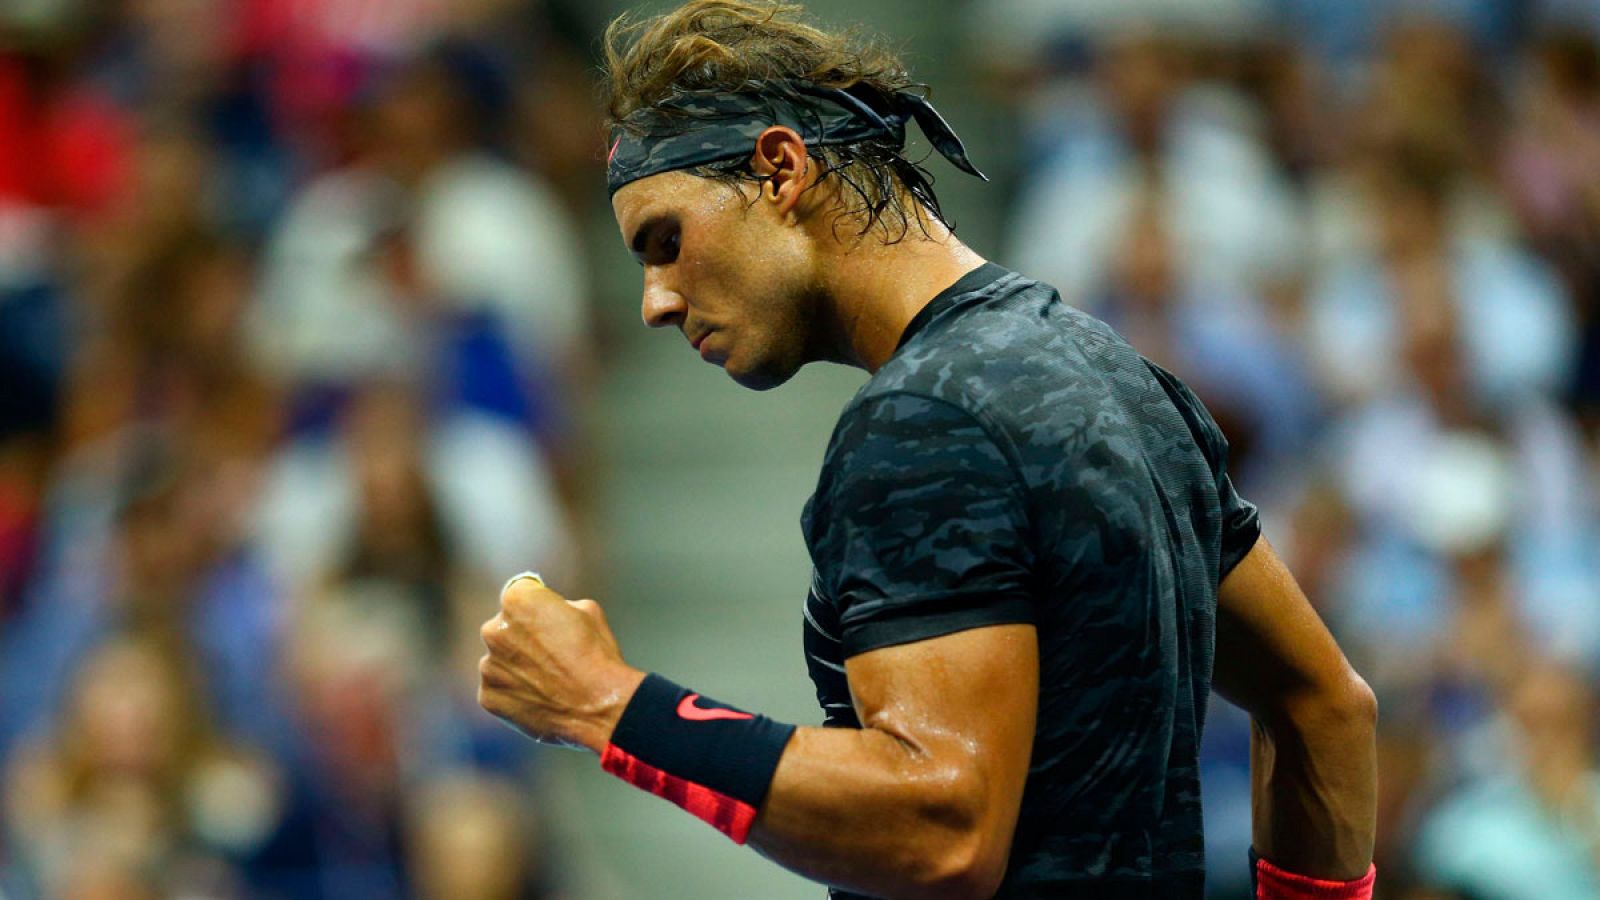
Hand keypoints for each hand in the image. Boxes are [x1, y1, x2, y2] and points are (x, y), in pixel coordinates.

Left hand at [478, 578, 644, 752]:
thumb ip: (557, 606)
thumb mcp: (588, 610)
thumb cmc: (596, 657)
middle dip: (522, 637)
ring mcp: (488, 666)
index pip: (520, 594)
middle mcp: (494, 630)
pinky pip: (499, 688)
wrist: (597, 707)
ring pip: (500, 660)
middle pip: (504, 627)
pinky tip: (540, 697)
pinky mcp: (488, 696)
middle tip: (551, 655)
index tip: (549, 620)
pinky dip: (514, 692)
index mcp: (517, 601)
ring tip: (548, 681)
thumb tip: (550, 615)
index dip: (538, 607)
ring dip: (517, 666)